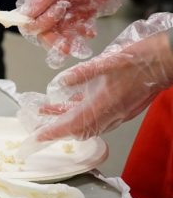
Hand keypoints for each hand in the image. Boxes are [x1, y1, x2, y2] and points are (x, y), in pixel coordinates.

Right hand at [15, 0, 139, 67]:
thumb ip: (41, 0)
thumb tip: (22, 17)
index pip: (30, 21)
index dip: (41, 24)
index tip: (59, 13)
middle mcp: (49, 6)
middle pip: (45, 31)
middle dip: (56, 40)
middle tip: (68, 48)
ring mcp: (65, 11)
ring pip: (60, 34)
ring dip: (70, 39)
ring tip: (82, 39)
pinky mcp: (80, 14)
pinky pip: (76, 30)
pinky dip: (82, 33)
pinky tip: (90, 32)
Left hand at [19, 14, 172, 140]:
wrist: (167, 60)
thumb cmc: (140, 60)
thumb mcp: (106, 63)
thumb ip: (81, 74)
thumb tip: (61, 82)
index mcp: (104, 106)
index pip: (72, 126)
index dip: (53, 132)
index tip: (37, 137)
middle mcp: (110, 113)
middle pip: (78, 129)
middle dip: (57, 129)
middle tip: (39, 126)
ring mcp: (117, 111)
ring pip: (86, 121)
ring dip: (66, 118)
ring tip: (46, 110)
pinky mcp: (122, 105)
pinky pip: (96, 113)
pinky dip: (80, 110)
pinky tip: (69, 100)